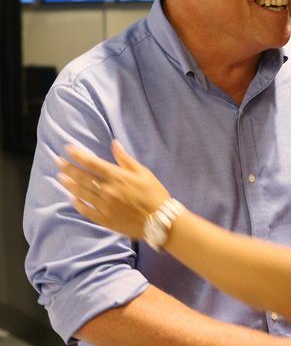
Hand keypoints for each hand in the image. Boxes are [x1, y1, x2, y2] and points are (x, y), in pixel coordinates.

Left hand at [56, 140, 170, 237]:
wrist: (159, 219)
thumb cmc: (154, 193)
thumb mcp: (143, 172)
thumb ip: (125, 159)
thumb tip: (114, 144)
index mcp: (117, 177)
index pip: (92, 163)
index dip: (78, 155)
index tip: (68, 149)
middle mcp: (107, 190)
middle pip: (82, 177)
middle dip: (68, 168)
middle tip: (58, 161)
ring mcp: (104, 206)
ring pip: (81, 193)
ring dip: (69, 184)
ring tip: (60, 177)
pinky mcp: (105, 219)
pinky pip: (87, 211)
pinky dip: (78, 204)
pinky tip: (72, 198)